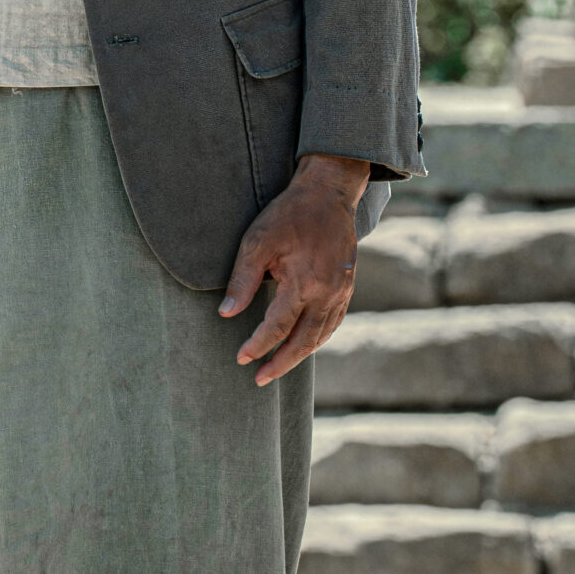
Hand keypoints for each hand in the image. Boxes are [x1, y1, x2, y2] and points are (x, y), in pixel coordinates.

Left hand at [218, 153, 370, 385]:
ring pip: (321, 336)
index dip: (257, 345)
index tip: (241, 358)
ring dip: (299, 355)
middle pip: (303, 342)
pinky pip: (333, 323)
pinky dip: (317, 339)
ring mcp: (341, 292)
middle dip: (280, 363)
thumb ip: (243, 280)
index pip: (277, 327)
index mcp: (304, 284)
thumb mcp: (256, 242)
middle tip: (259, 379)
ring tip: (278, 367)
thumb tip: (226, 313)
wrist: (328, 194)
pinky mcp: (347, 287)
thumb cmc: (288, 215)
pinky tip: (303, 344)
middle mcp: (327, 294)